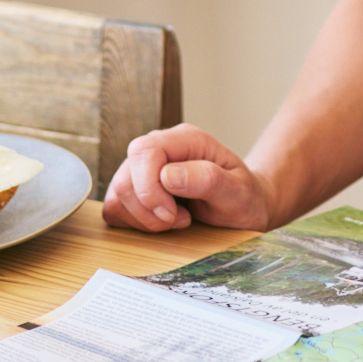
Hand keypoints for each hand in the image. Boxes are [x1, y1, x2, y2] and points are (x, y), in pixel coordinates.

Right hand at [103, 124, 281, 232]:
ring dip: (143, 218)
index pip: (144, 152)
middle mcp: (160, 148)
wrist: (247, 206)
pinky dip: (135, 221)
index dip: (149, 189)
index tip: (172, 215)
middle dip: (148, 209)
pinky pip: (116, 206)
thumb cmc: (245, 197)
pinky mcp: (136, 188)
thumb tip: (168, 176)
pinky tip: (161, 222)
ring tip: (175, 219)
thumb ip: (207, 179)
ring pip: (117, 193)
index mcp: (185, 139)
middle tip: (180, 220)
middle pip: (125, 177)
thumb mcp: (237, 190)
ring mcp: (144, 168)